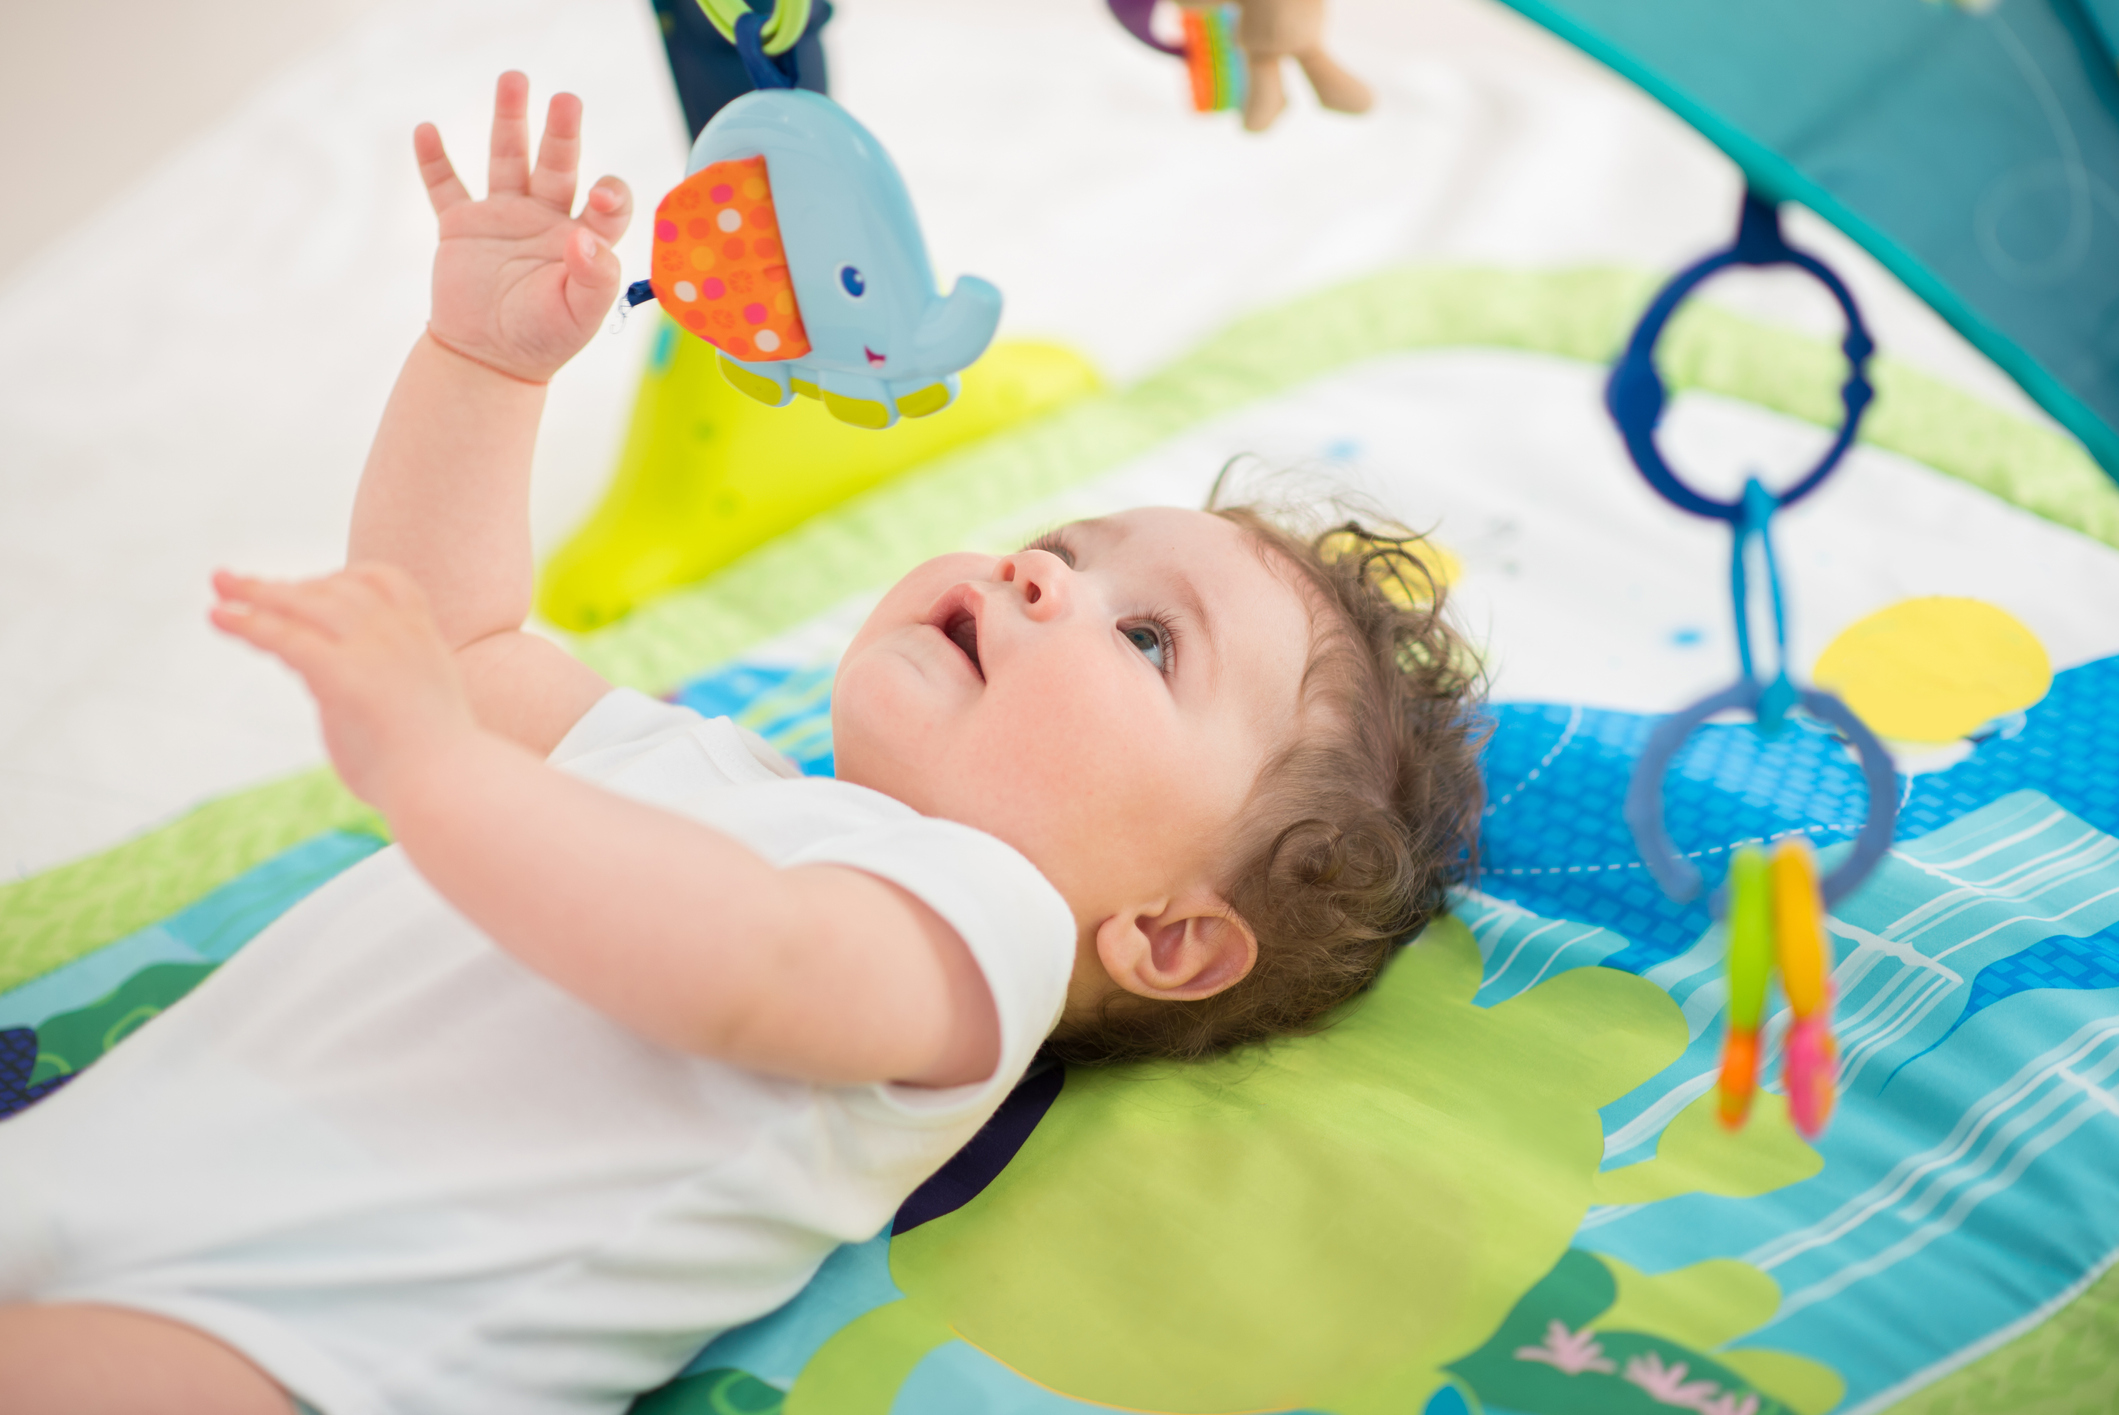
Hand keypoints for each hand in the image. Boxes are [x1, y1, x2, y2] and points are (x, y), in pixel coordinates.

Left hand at [211, 564, 480, 812]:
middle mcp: (398, 633)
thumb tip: (346, 702)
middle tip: (238, 581)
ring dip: (257, 593)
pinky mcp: (342, 674)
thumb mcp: (416, 708)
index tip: (309, 586)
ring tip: (220, 585)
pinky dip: (247, 624)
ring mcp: (373, 650)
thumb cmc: (436, 768)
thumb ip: (383, 688)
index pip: (384, 581)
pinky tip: (218, 617)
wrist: (450, 788)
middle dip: (286, 584)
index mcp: (424, 637)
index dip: (343, 578)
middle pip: (335, 589)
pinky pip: (285, 637)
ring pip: (305, 605)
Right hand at [417, 72, 634, 383]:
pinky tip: (426, 130)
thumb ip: (595, 278)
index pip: (607, 205)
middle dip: (563, 132)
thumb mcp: (580, 316)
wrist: (488, 359)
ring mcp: (503, 217)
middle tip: (567, 100)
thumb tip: (586, 236)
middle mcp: (547, 219)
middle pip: (559, 165)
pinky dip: (434, 160)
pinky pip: (445, 187)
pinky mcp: (462, 226)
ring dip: (510, 121)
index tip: (604, 192)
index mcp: (585, 240)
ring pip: (508, 159)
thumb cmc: (543, 339)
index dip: (611, 194)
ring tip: (514, 79)